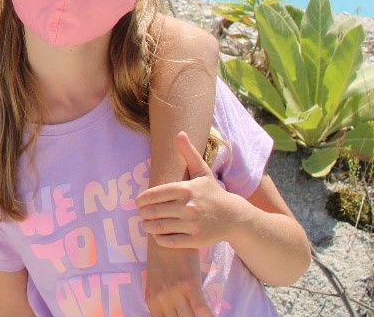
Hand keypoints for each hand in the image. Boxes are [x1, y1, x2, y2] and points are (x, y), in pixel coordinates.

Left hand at [139, 132, 241, 248]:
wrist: (234, 217)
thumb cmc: (213, 193)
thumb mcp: (201, 171)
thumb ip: (188, 153)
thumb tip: (179, 133)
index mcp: (185, 189)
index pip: (153, 195)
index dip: (142, 200)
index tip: (138, 203)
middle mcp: (188, 207)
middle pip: (154, 212)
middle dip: (144, 214)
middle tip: (142, 215)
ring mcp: (192, 225)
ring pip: (159, 227)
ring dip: (148, 227)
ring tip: (147, 224)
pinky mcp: (196, 240)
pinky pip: (169, 241)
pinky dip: (160, 239)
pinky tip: (158, 235)